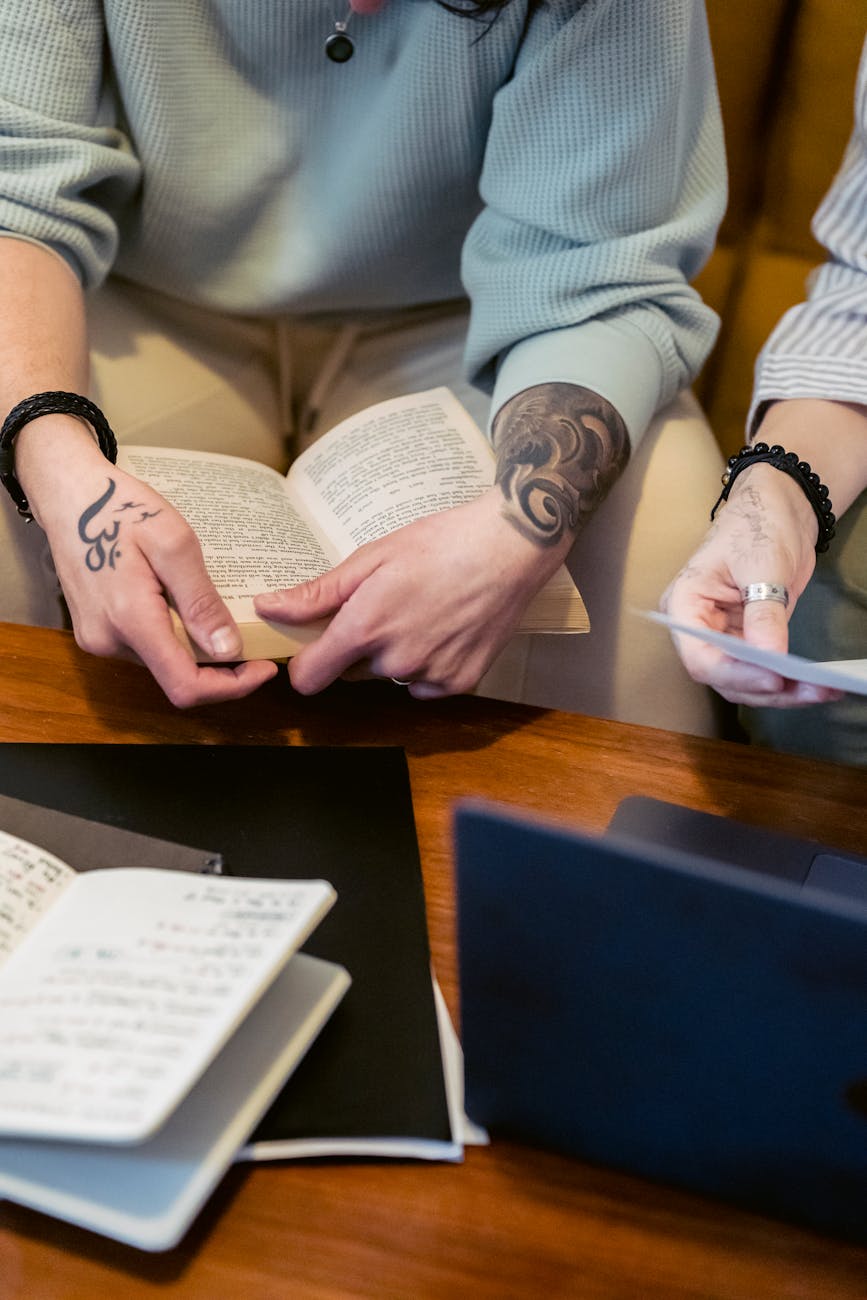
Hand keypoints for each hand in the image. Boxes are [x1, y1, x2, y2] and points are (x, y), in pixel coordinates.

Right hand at [23, 429, 277, 706]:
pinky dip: (173, 638)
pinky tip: (185, 608)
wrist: (67, 494)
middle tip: (252, 637)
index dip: (231, 687)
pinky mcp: (96, 631)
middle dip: (219, 667)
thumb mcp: (173, 544)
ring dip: (195, 650)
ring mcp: (98, 639)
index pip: (184, 686)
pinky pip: (145, 648)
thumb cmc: (119, 509)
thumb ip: (200, 600)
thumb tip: (229, 650)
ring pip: (162, 664)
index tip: (264, 668)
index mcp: (130, 621)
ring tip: (218, 615)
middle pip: (177, 678)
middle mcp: (109, 641)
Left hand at [253, 488, 570, 698]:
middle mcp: (395, 661)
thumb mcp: (372, 558)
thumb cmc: (441, 543)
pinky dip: (430, 665)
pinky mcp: (460, 682)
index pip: (310, 679)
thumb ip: (318, 593)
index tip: (314, 648)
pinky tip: (445, 628)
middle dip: (360, 647)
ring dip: (398, 655)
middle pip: (354, 673)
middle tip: (387, 606)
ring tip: (423, 611)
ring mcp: (430, 676)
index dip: (307, 665)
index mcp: (365, 629)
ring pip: (393, 676)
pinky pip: (426, 685)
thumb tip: (269, 608)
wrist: (510, 547)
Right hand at [661, 463, 841, 708]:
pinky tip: (818, 685)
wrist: (778, 510)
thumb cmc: (756, 525)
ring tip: (822, 690)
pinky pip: (765, 670)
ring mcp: (724, 637)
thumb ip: (763, 613)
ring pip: (746, 682)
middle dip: (765, 688)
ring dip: (782, 692)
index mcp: (684, 606)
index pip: (700, 656)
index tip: (774, 678)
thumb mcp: (762, 566)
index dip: (735, 673)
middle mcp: (699, 629)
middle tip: (808, 689)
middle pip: (724, 676)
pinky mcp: (751, 640)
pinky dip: (790, 681)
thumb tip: (770, 657)